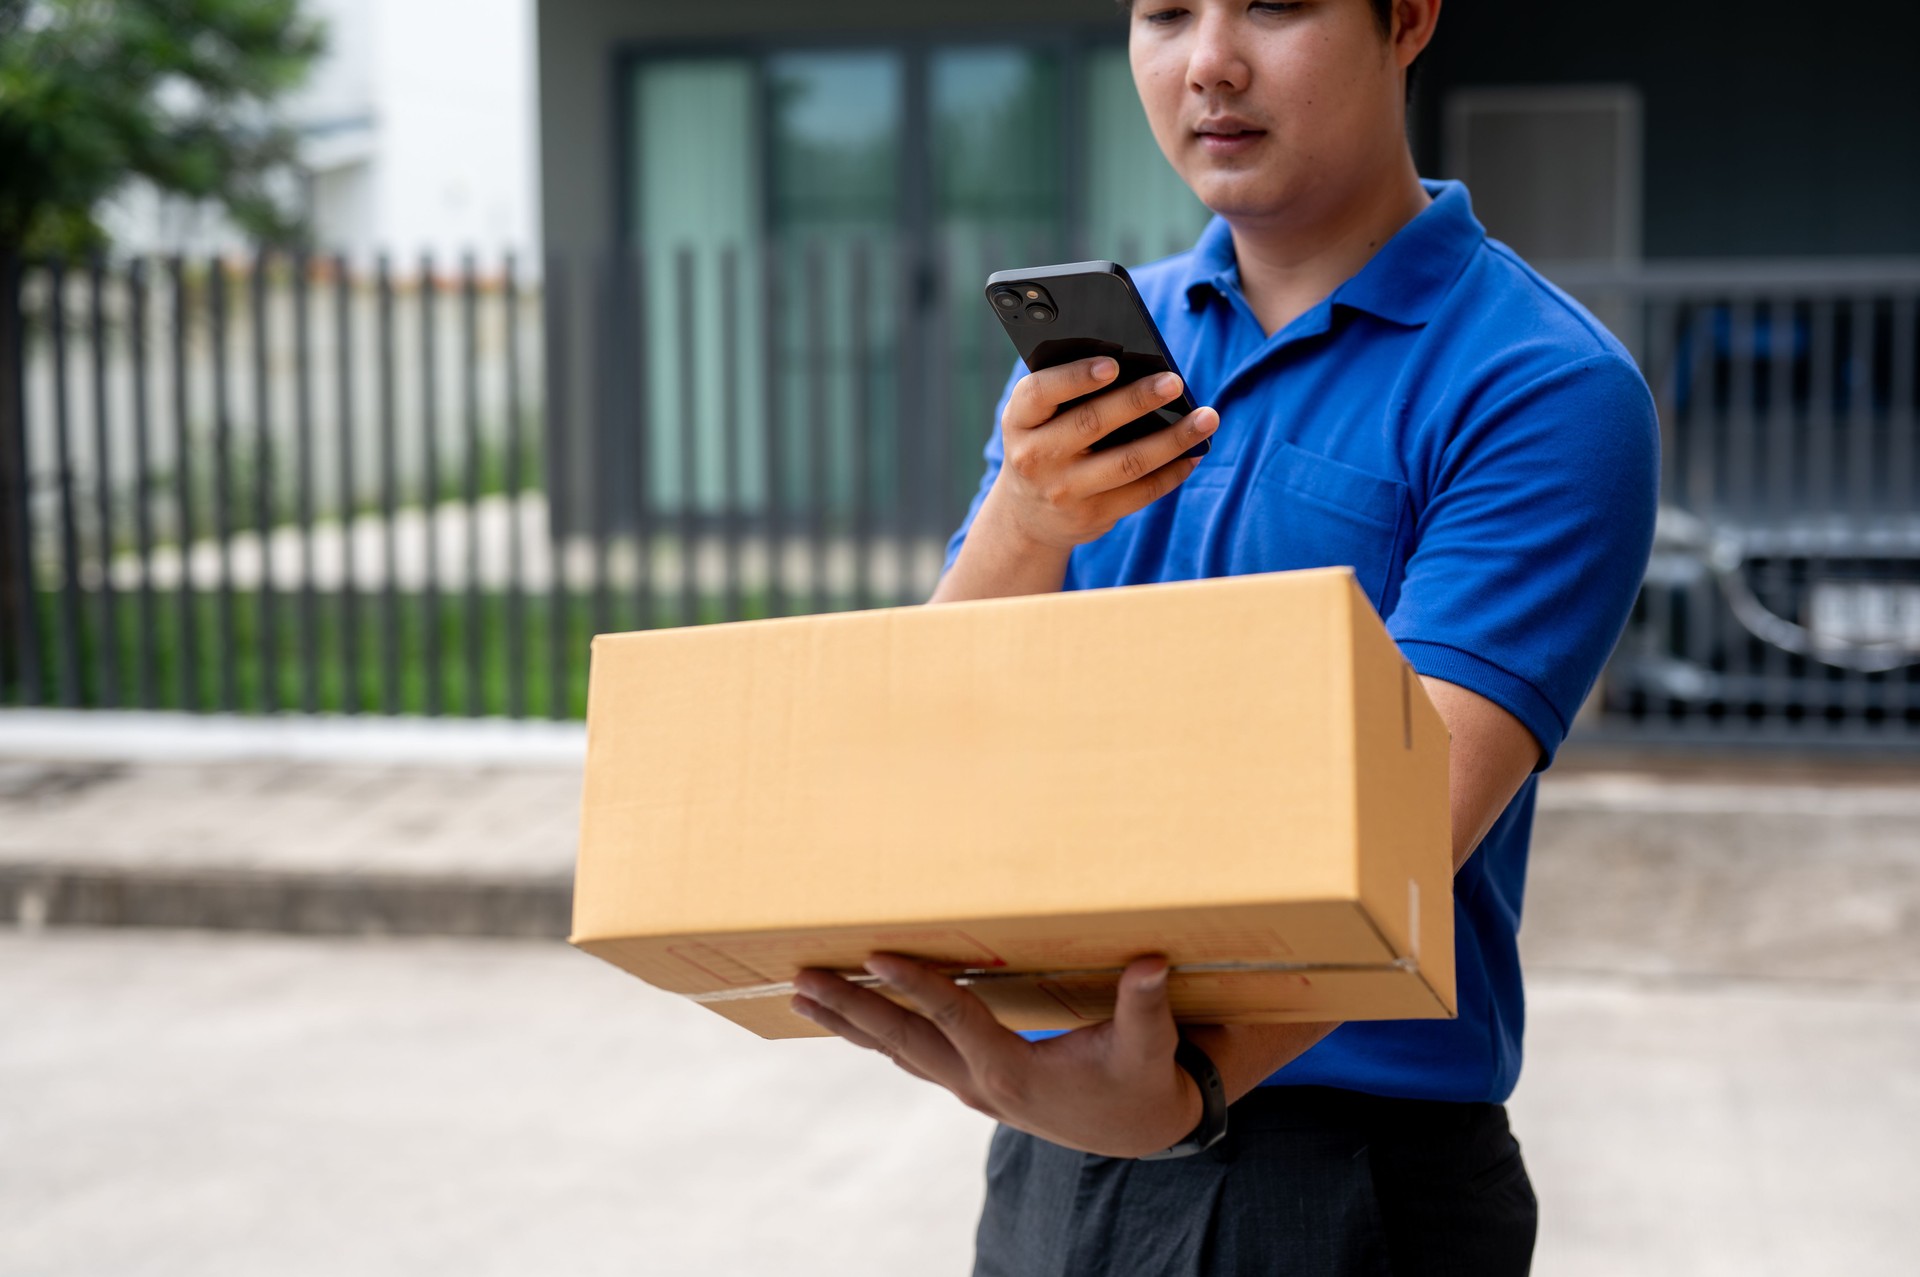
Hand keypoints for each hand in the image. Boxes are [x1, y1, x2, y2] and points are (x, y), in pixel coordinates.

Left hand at [791, 954, 1200, 1158]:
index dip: (917, 984)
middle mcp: (980, 1084)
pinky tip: (848, 1017)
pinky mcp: (970, 1084)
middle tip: (801, 979)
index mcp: (1013, 1073)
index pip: (954, 1019)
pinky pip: (911, 1056)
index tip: (875, 955)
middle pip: (903, 1040)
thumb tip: (1152, 963)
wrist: (1138, 1130)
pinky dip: (875, 1035)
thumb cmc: (1141, 1080)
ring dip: (850, 1023)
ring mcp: (969, 1088)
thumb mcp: (1148, 1047)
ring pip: (898, 1050)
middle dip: (851, 1008)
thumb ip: (1144, 1004)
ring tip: (801, 996)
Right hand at [987, 358, 1218, 551]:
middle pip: (1092, 424)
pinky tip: (1194, 453)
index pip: (1040, 393)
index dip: (1075, 377)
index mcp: (1018, 421)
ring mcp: (1064, 491)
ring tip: (1207, 418)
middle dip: (1137, 400)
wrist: (1028, 516)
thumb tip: (1138, 369)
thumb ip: (1068, 394)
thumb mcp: (1037, 419)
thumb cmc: (1044, 444)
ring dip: (1173, 439)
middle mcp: (1035, 457)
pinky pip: (1141, 492)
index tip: (1113, 364)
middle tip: (1174, 382)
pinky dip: (1173, 472)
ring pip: (1127, 462)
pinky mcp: (1092, 517)